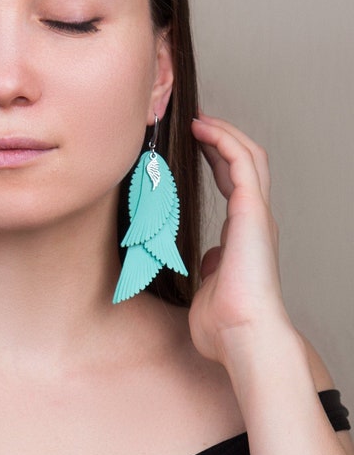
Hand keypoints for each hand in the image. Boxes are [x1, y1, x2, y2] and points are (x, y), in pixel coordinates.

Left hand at [188, 114, 291, 366]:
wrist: (242, 335)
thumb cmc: (225, 321)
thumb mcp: (213, 285)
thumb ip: (215, 267)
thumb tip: (212, 260)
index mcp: (244, 233)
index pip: (233, 182)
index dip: (217, 158)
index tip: (197, 142)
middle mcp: (254, 219)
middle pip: (244, 163)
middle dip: (221, 138)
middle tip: (197, 120)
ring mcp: (256, 214)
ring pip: (249, 156)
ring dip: (224, 133)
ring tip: (199, 118)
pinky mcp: (252, 212)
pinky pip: (242, 163)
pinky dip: (224, 141)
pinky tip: (203, 130)